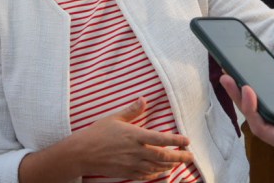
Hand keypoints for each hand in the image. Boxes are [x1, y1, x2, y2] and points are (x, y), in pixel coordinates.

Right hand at [70, 98, 194, 179]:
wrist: (82, 153)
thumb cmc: (97, 133)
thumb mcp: (114, 118)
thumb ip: (131, 110)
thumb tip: (143, 99)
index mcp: (135, 135)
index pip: (161, 139)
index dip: (177, 140)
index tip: (187, 140)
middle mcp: (136, 151)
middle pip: (164, 156)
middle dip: (180, 157)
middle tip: (191, 156)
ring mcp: (132, 164)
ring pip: (157, 167)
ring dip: (170, 166)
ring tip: (178, 163)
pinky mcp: (127, 173)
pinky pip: (146, 176)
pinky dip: (156, 174)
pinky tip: (161, 172)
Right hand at [221, 54, 273, 161]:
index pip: (265, 105)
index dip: (250, 90)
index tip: (239, 73)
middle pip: (255, 112)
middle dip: (237, 94)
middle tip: (225, 75)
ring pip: (254, 120)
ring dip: (241, 100)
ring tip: (233, 80)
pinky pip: (262, 127)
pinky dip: (252, 109)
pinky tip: (249, 91)